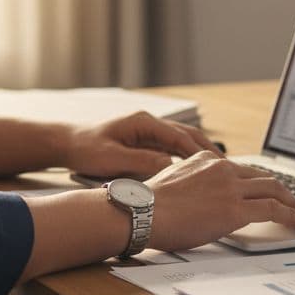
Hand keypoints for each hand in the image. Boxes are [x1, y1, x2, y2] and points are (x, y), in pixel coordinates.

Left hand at [64, 111, 220, 178]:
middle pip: (188, 135)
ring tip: (218, 171)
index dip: (199, 153)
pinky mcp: (144, 142)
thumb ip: (142, 162)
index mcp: (143, 122)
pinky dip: (186, 158)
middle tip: (227, 168)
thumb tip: (170, 166)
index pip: (180, 137)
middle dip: (208, 151)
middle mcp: (149, 124)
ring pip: (182, 141)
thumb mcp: (113, 159)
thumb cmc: (86, 150)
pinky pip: (172, 148)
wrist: (67, 144)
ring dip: (200, 154)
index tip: (216, 167)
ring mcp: (148, 132)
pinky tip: (195, 172)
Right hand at [145, 152, 294, 251]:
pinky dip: (290, 215)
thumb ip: (194, 184)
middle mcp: (222, 168)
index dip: (258, 183)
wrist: (141, 213)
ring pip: (274, 189)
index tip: (266, 191)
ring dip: (291, 203)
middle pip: (264, 176)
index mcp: (207, 159)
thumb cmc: (148, 205)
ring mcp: (230, 187)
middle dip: (282, 190)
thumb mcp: (174, 181)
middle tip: (291, 203)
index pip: (242, 169)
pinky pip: (273, 209)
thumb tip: (202, 200)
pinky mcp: (235, 209)